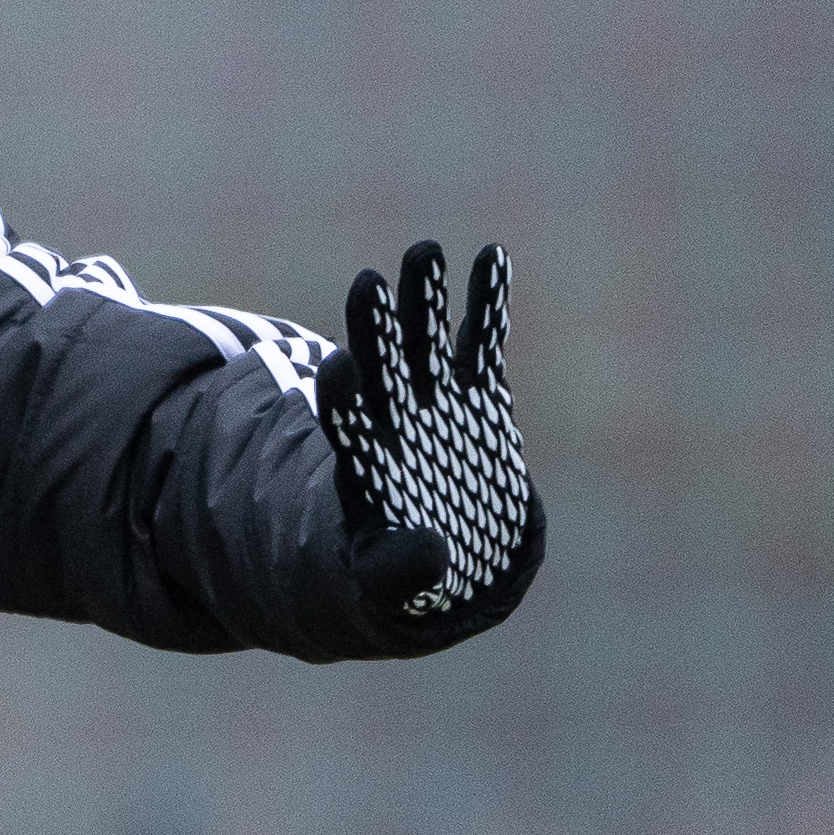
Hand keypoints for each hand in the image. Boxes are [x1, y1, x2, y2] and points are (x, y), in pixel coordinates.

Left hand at [316, 243, 536, 618]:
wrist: (443, 558)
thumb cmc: (403, 574)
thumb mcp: (393, 582)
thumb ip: (401, 570)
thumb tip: (430, 557)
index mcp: (367, 464)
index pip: (349, 424)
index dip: (346, 398)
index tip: (341, 365)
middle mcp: (394, 422)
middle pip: (380, 369)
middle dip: (376, 329)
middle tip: (367, 282)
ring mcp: (433, 402)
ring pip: (425, 342)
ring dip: (424, 299)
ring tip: (425, 251)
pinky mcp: (474, 394)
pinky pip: (481, 340)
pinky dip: (487, 301)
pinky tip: (492, 254)